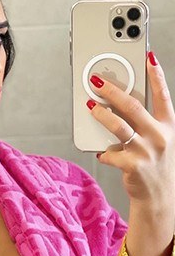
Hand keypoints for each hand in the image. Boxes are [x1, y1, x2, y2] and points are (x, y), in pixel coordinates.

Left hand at [86, 51, 174, 206]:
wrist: (159, 197)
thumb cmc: (155, 165)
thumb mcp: (159, 141)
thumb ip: (144, 124)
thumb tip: (117, 106)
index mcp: (168, 126)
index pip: (163, 95)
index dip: (156, 75)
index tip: (148, 57)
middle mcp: (159, 136)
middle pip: (133, 106)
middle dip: (112, 91)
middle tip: (96, 81)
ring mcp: (146, 151)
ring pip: (118, 126)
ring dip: (101, 114)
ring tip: (89, 106)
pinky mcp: (133, 166)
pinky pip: (111, 153)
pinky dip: (104, 152)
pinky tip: (102, 152)